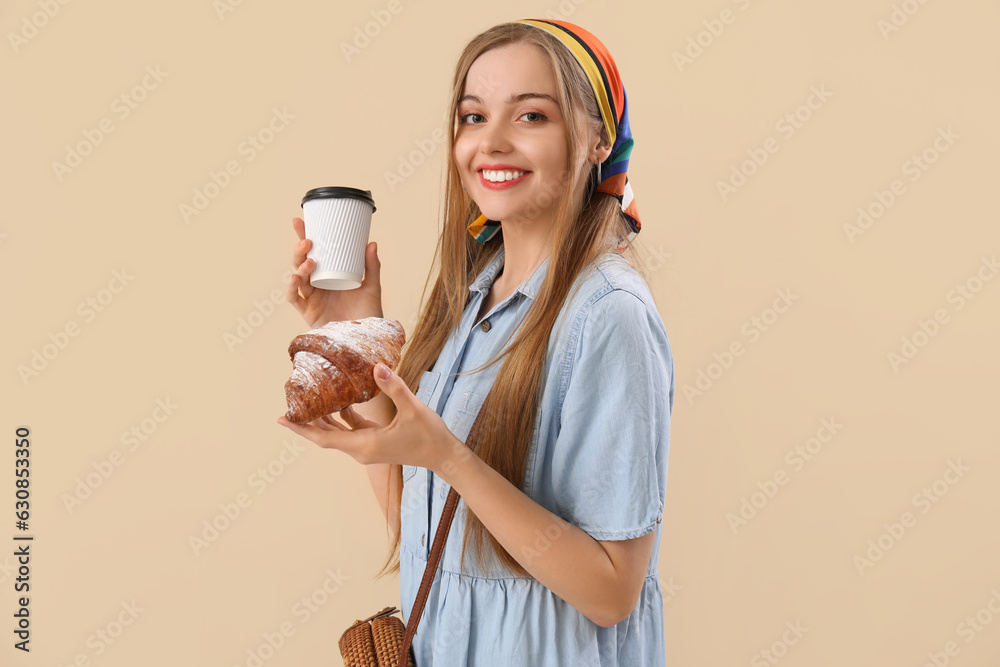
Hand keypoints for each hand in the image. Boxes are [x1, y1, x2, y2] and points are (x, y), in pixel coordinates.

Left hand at [276, 363, 472, 473]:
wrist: (444, 455)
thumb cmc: (429, 435)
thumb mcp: (412, 409)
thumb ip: (393, 387)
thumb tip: (376, 366)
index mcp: (365, 445)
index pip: (324, 437)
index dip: (301, 429)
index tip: (281, 420)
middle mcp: (361, 449)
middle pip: (325, 435)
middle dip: (307, 422)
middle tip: (289, 404)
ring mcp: (367, 447)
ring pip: (338, 432)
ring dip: (323, 417)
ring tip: (308, 399)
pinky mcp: (375, 441)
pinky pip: (351, 429)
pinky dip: (342, 416)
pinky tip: (340, 398)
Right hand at [285, 217, 384, 328]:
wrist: (368, 340)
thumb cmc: (370, 315)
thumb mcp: (372, 287)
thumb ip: (372, 267)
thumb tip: (371, 243)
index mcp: (330, 275)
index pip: (315, 253)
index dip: (305, 236)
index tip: (301, 220)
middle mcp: (318, 285)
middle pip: (302, 263)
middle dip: (300, 250)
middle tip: (307, 240)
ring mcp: (312, 299)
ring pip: (297, 278)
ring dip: (300, 267)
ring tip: (311, 261)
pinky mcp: (309, 314)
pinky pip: (295, 299)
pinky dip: (292, 288)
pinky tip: (296, 279)